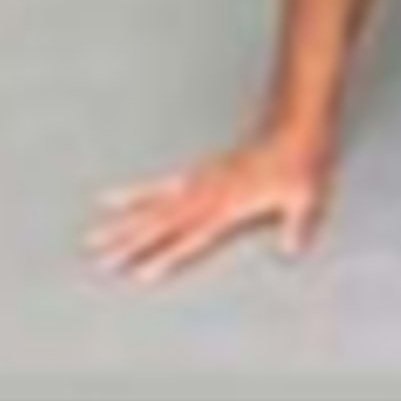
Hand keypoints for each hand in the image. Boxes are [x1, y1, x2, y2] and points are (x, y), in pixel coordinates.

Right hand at [87, 128, 334, 284]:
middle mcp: (207, 193)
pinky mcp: (200, 170)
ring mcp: (200, 180)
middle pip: (160, 222)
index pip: (191, 237)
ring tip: (95, 233)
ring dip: (123, 220)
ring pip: (154, 204)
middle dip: (129, 243)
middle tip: (100, 260)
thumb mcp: (305, 195)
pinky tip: (116, 197)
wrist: (294, 126)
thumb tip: (291, 251)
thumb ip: (296, 225)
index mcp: (228, 205)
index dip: (166, 256)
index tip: (139, 274)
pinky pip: (161, 184)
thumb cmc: (299, 163)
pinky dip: (138, 192)